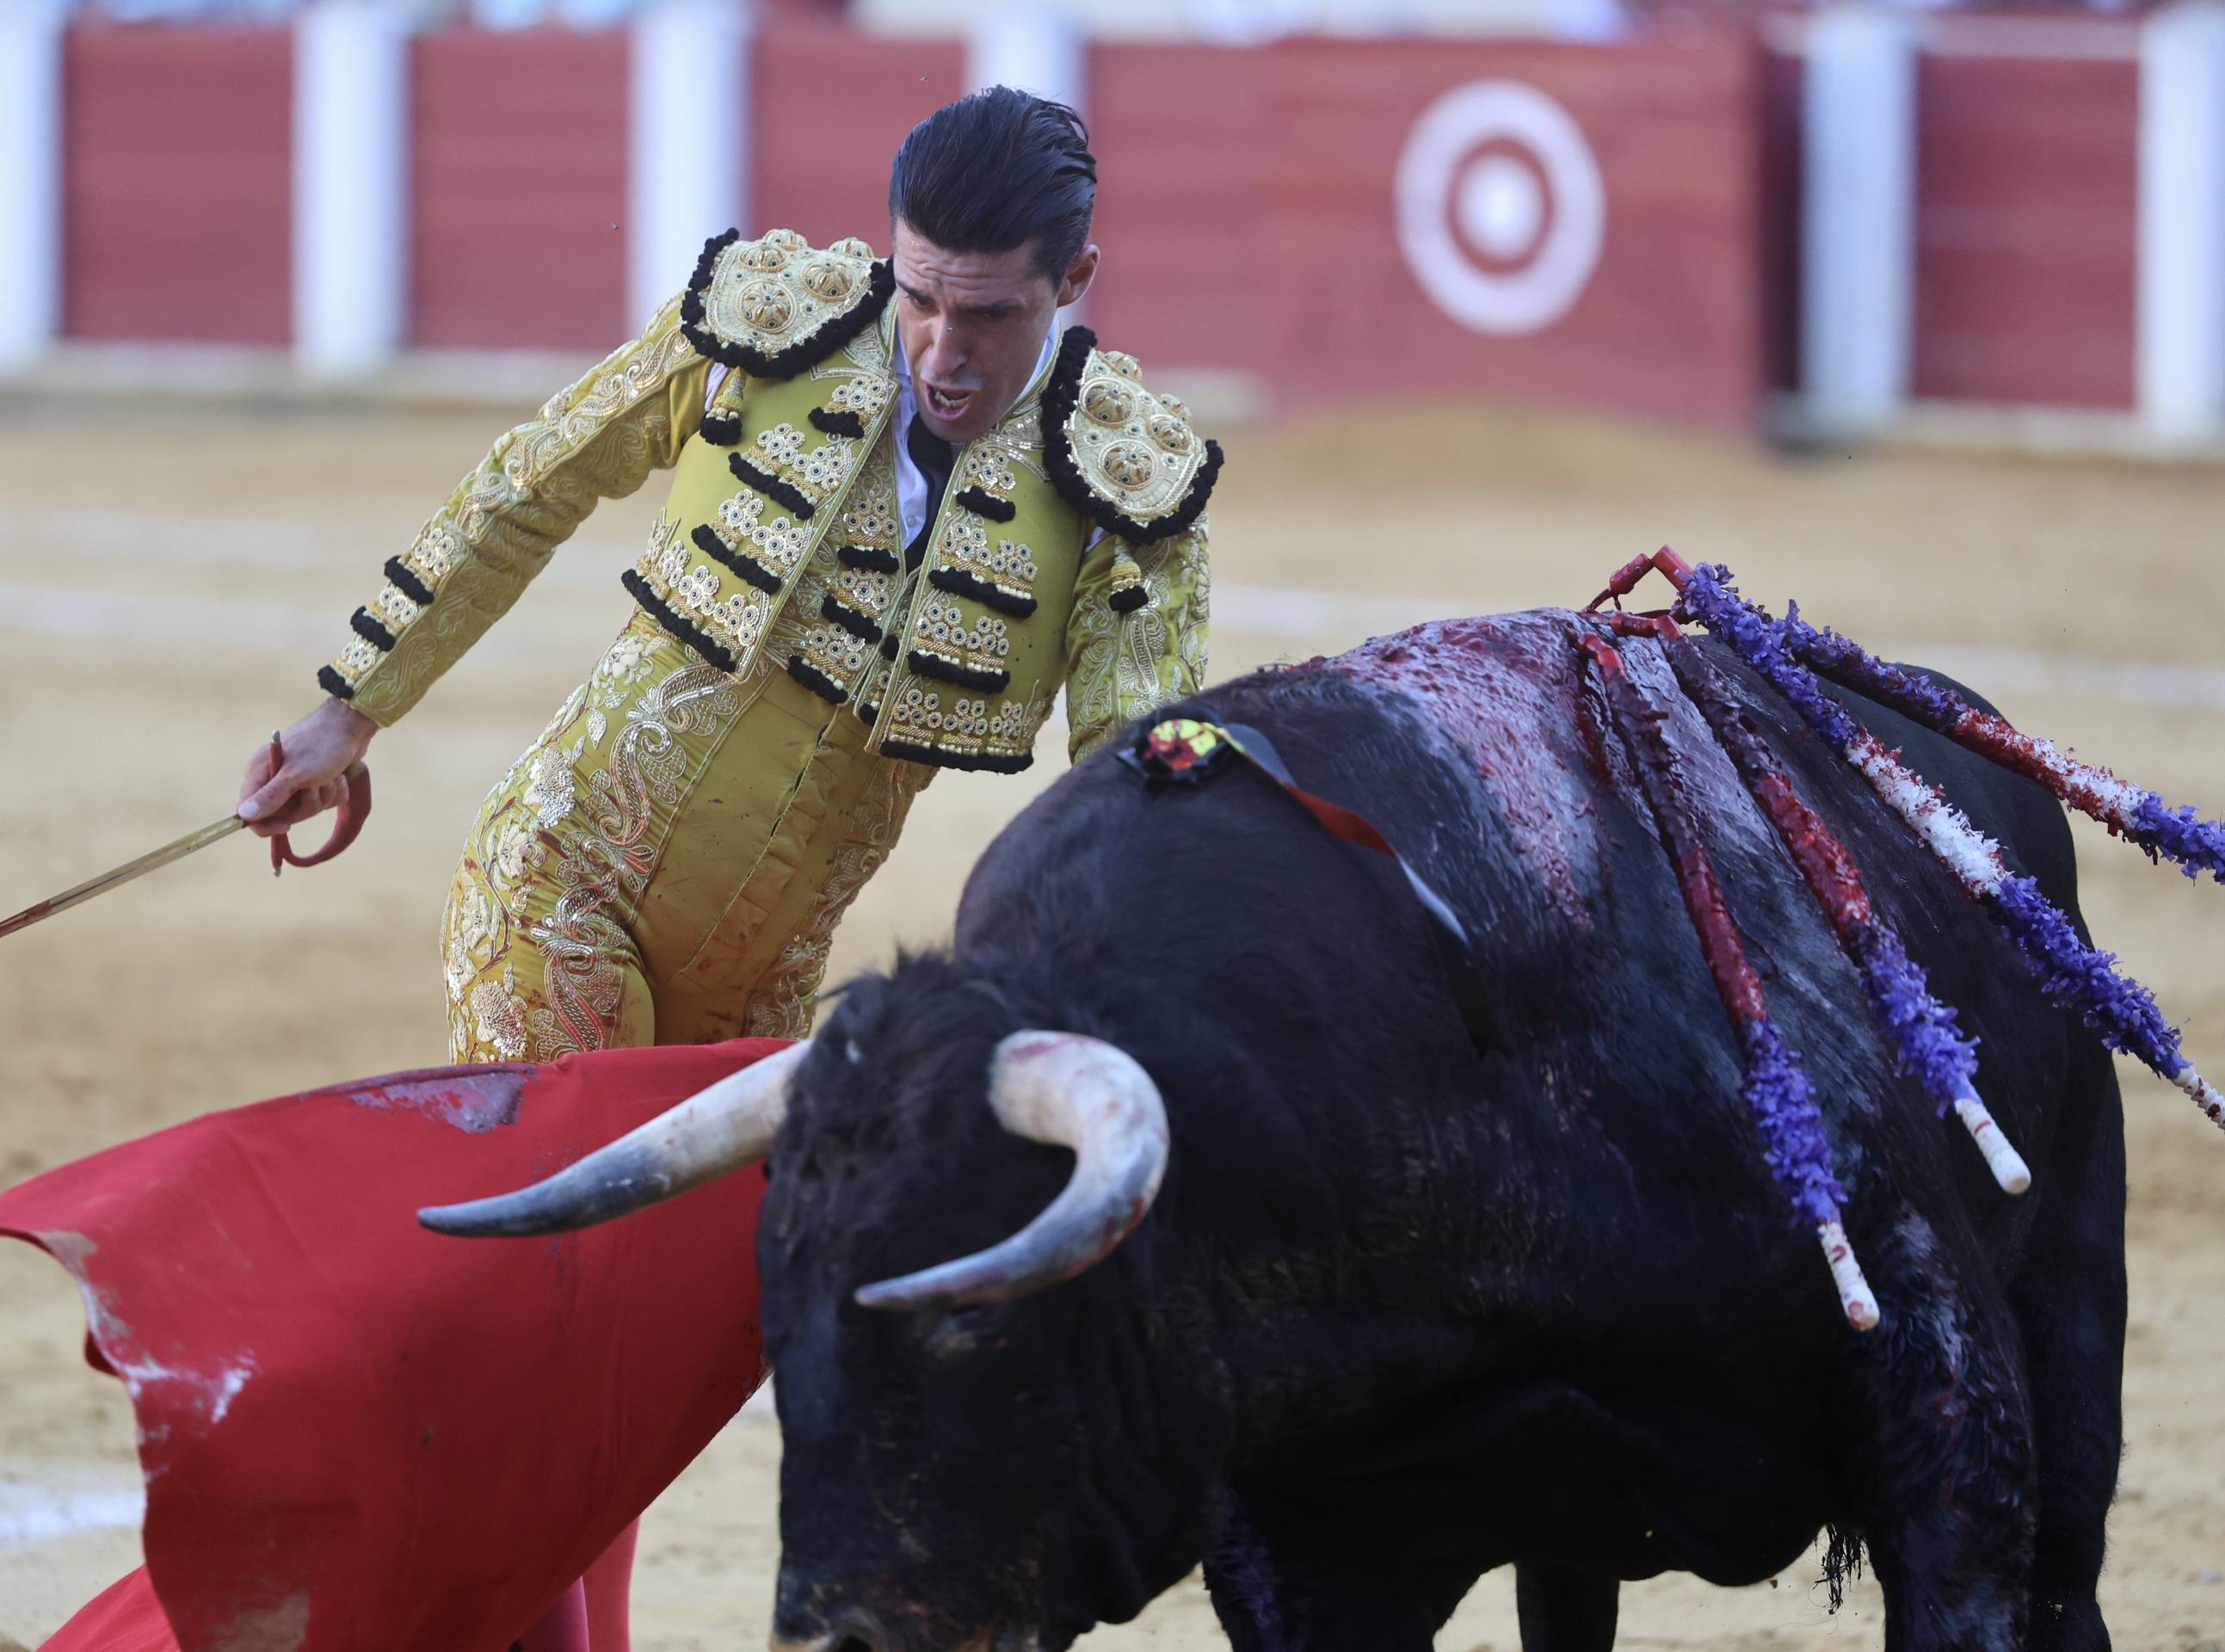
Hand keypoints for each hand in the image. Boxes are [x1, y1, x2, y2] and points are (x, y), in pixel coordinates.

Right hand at [238, 698, 377, 838]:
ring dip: (324, 795)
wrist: (351, 726)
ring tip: (329, 776)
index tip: (287, 826)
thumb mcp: (296, 773)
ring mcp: (296, 780)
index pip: (248, 812)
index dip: (265, 825)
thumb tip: (244, 815)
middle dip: (306, 805)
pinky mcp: (317, 781)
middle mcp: (274, 777)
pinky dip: (336, 792)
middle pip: (284, 814)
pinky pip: (326, 802)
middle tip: (315, 786)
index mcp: (260, 773)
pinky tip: (339, 776)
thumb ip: (270, 795)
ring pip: (309, 808)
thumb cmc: (321, 745)